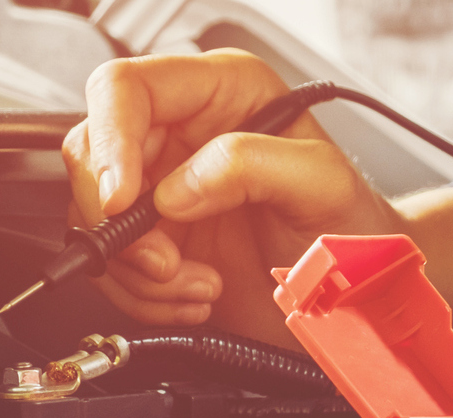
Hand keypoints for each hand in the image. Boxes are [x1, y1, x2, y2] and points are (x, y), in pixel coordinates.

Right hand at [63, 49, 404, 332]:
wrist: (359, 293)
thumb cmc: (353, 226)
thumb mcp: (321, 184)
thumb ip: (253, 165)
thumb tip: (179, 187)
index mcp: (221, 92)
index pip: (125, 88)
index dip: (110, 141)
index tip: (123, 199)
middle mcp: (183, 133)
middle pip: (93, 155)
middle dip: (122, 222)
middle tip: (167, 261)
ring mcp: (164, 188)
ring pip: (94, 218)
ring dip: (140, 270)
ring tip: (201, 284)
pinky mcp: (158, 240)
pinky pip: (113, 266)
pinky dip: (145, 295)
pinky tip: (197, 295)